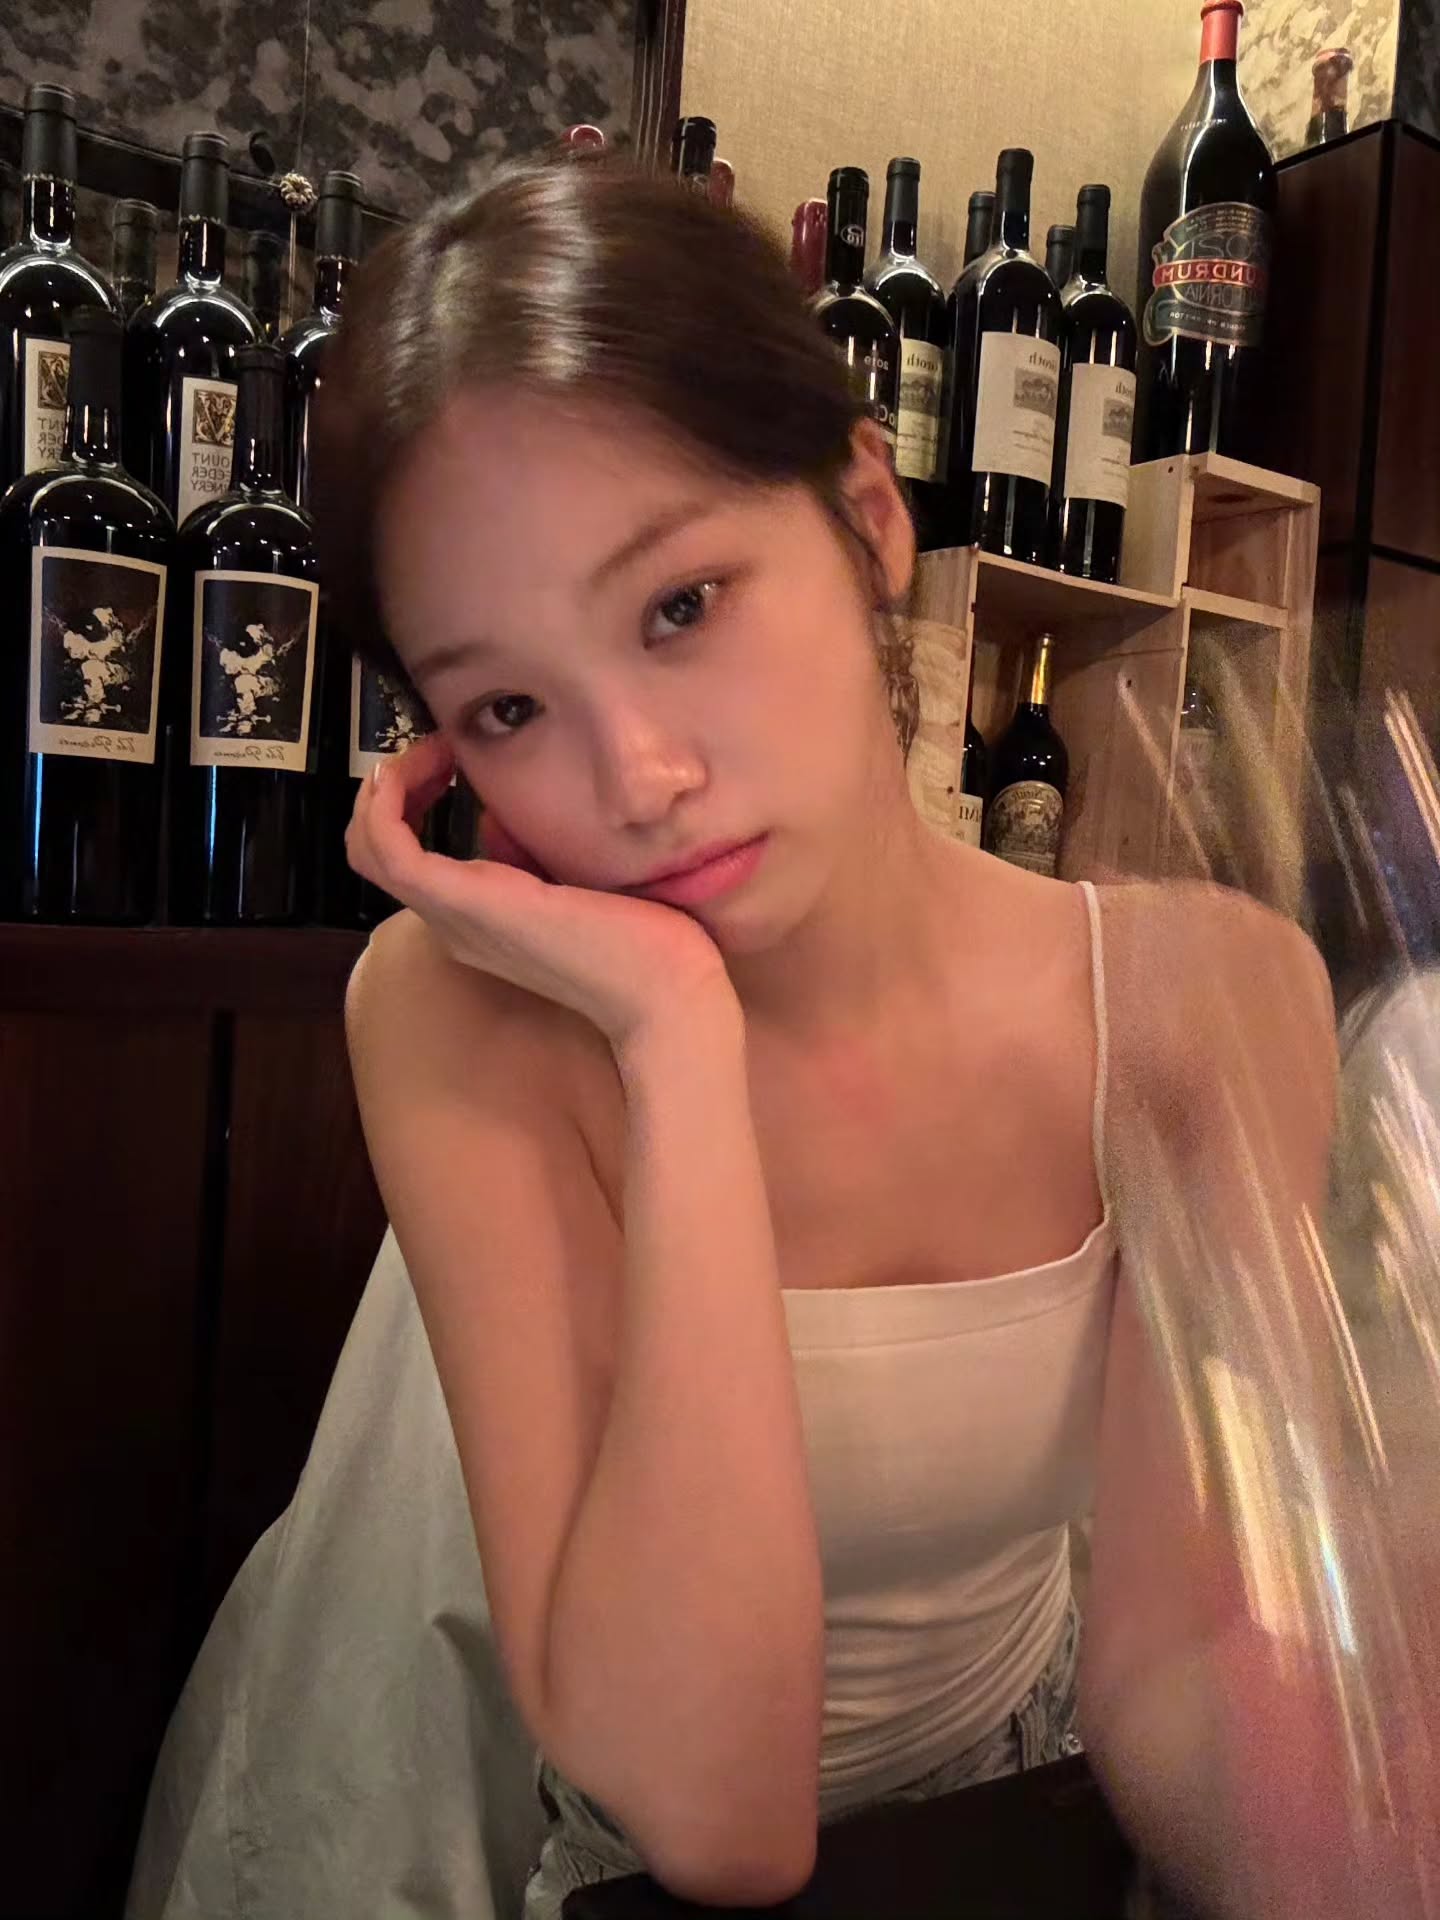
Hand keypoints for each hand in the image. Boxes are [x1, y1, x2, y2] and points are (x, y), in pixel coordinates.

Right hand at [346, 733, 736, 1048]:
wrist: (665, 994)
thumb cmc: (648, 947)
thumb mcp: (587, 887)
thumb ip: (549, 858)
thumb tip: (525, 817)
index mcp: (484, 922)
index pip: (409, 860)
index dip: (414, 802)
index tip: (450, 761)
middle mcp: (456, 923)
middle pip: (373, 852)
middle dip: (391, 787)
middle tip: (432, 750)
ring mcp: (454, 916)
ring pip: (368, 847)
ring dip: (385, 786)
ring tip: (429, 750)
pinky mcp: (464, 901)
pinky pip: (388, 847)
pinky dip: (387, 798)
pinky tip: (427, 761)